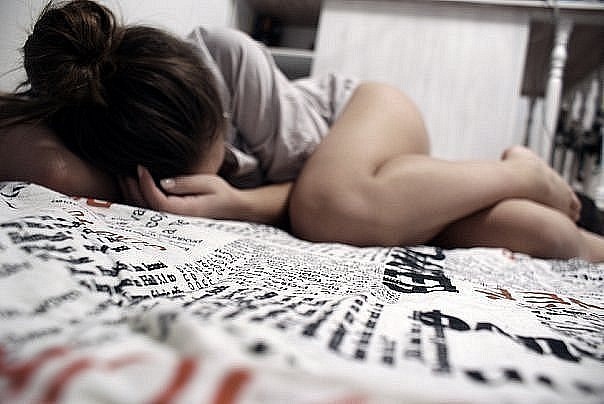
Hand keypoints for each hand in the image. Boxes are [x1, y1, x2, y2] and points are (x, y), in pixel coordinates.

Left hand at [119, 166, 244, 219]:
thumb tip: (163, 182)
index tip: (140, 166)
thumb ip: (185, 183)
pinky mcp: (169, 215)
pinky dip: (137, 196)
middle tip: (124, 167)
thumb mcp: (208, 183)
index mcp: (184, 211)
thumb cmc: (221, 194)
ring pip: (143, 209)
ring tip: (124, 174)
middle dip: (132, 186)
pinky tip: (132, 183)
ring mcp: (171, 219)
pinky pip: (147, 208)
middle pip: (145, 206)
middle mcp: (174, 218)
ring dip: (131, 192)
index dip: (145, 183)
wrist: (232, 208)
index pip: (156, 199)